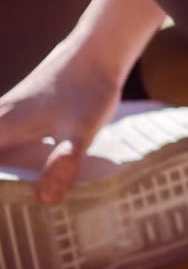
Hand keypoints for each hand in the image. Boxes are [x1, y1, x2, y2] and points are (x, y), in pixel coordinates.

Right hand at [0, 38, 125, 205]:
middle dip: (0, 187)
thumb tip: (44, 199)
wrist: (97, 51)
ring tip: (13, 207)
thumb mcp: (81, 130)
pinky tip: (28, 180)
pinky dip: (8, 162)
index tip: (1, 212)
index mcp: (0, 128)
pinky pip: (3, 145)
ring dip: (4, 175)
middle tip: (8, 218)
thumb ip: (64, 162)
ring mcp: (5, 117)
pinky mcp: (18, 116)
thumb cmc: (88, 88)